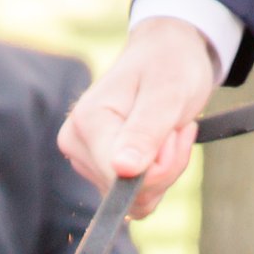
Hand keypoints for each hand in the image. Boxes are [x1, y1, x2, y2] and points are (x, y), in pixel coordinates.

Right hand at [57, 16, 215, 218]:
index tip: (176, 131)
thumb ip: (145, 131)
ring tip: (170, 131)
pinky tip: (162, 146)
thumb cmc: (169, 64)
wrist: (166, 54)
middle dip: (166, 167)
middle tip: (176, 128)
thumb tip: (123, 170)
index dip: (161, 166)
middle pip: (129, 193)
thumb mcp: (167, 92)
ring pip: (136, 199)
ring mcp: (87, 162)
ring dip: (166, 171)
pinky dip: (159, 178)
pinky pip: (136, 200)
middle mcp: (77, 146)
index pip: (122, 178)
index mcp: (86, 123)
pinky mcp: (101, 174)